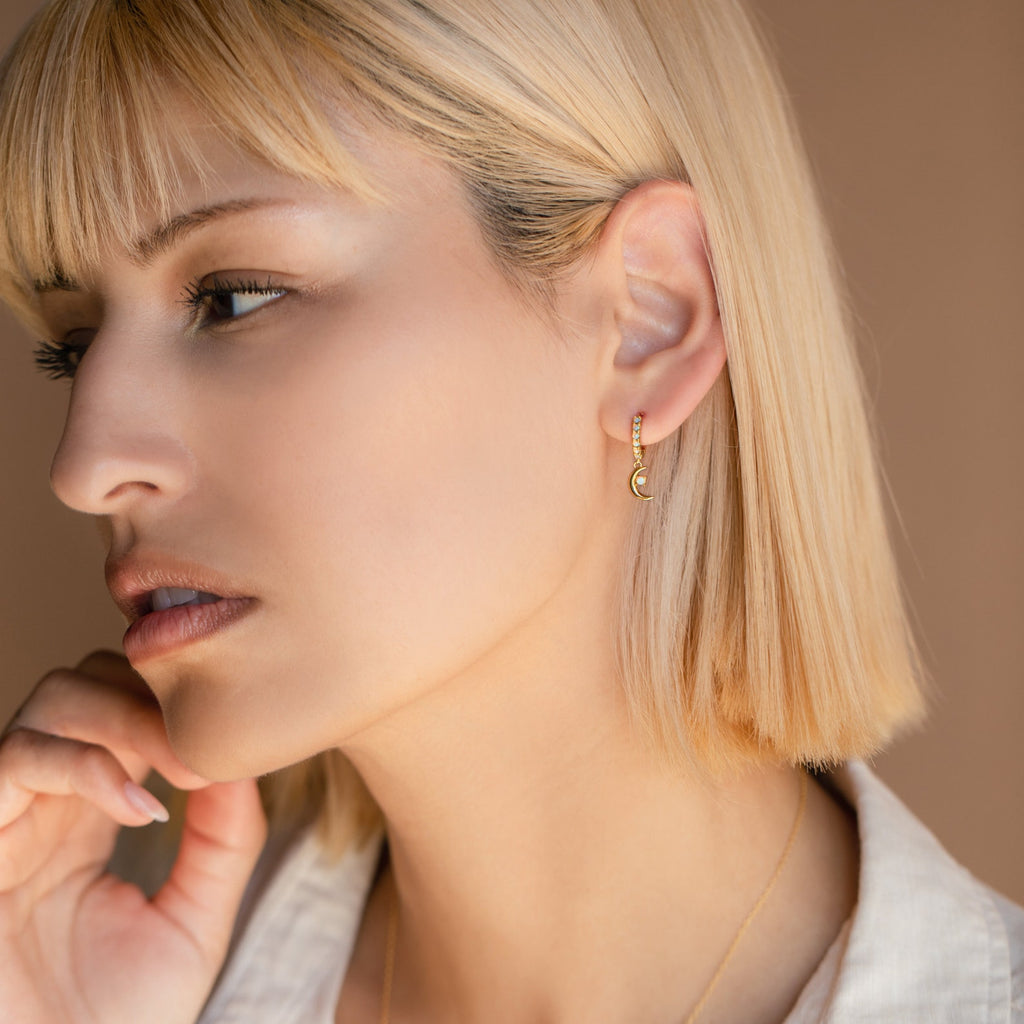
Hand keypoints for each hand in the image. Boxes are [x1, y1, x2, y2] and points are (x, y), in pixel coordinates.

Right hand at [0, 650, 266, 1023]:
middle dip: (149, 694)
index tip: (230, 737)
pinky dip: (86, 765)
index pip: (125, 707)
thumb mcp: (195, 921)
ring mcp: (9, 816)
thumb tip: (243, 760)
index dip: (174, 703)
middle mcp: (47, 803)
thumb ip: (225, 841)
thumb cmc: (119, 1018)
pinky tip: (138, 809)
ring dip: (125, 716)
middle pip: (87, 683)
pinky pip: (17, 760)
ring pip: (52, 701)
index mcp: (92, 812)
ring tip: (176, 771)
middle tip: (201, 747)